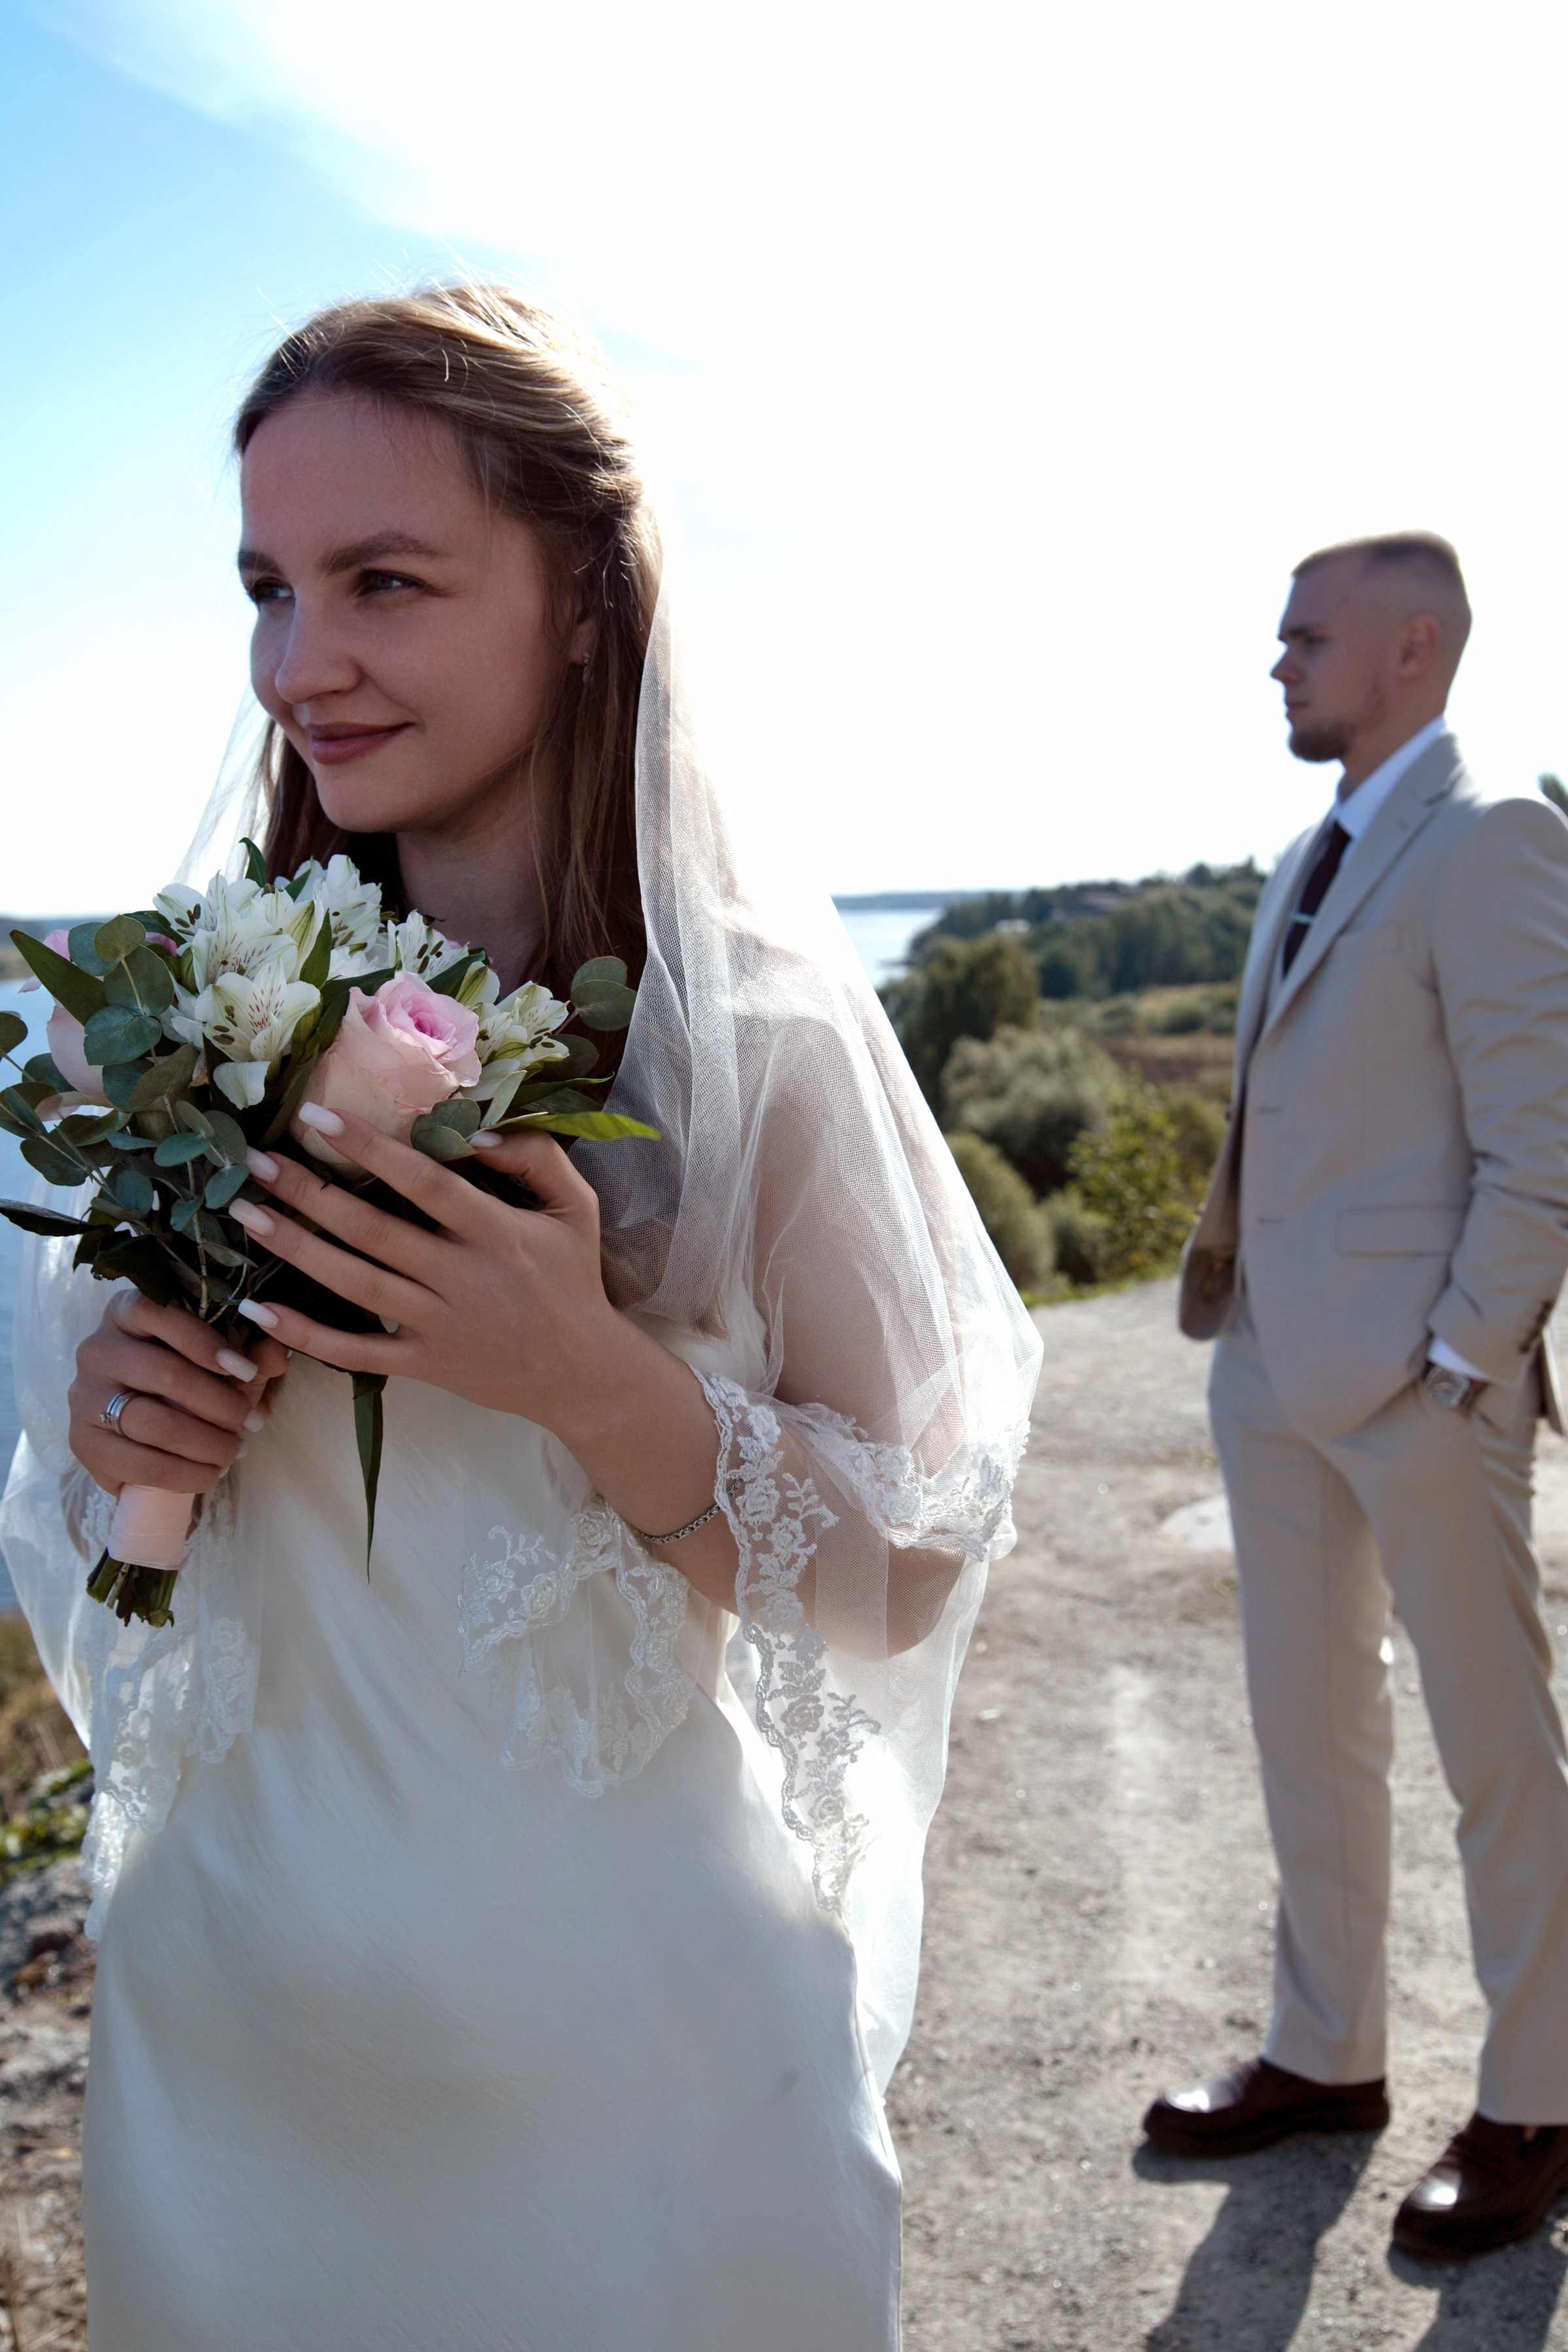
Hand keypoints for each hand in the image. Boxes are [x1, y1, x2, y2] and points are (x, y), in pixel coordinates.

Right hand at [69, 1293, 289, 1496]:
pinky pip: (140, 1463)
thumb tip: (278, 1349)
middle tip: (252, 1422)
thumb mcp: (220, 1367)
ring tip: (236, 1449)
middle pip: (164, 1372)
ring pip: (153, 1421)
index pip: (157, 1310)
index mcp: (126, 1314)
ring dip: (206, 1442)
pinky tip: (211, 1473)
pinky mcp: (83, 1442)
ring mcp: (84, 1395)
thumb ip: (250, 1355)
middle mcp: (97, 1349)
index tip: (245, 1370)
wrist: (140, 1439)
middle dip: (219, 1402)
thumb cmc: (184, 1388)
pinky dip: (185, 1473)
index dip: (204, 1340)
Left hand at [231, 1114, 626, 1429]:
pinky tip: (259, 1311)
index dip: (369, 1149)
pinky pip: (356, 1352)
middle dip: (310, 1193)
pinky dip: (306, 1335)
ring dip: (296, 1249)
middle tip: (255, 1162)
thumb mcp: (577, 1208)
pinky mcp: (423, 1365)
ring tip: (245, 1215)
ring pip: (355, 1285)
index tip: (317, 1118)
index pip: (424, 1182)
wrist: (583, 1372)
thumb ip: (537, 1157)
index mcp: (496, 1232)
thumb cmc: (572, 1278)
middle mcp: (461, 1277)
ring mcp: (438, 1324)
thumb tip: (476, 1134)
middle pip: (373, 1230)